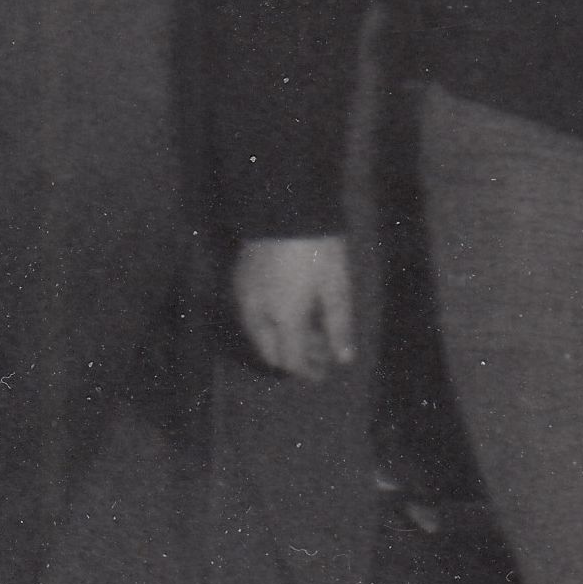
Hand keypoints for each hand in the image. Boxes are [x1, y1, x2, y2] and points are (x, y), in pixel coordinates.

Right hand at [233, 235, 357, 378]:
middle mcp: (257, 314)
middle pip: (270, 352)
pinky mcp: (239, 283)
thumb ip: (339, 327)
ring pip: (258, 335)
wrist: (283, 210)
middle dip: (293, 359)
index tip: (324, 373)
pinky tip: (288, 311)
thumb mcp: (336, 288)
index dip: (308, 372)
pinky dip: (270, 324)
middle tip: (319, 353)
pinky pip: (251, 316)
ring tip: (308, 330)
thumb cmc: (317, 250)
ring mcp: (244, 298)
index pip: (291, 360)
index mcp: (283, 318)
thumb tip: (343, 359)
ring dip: (281, 341)